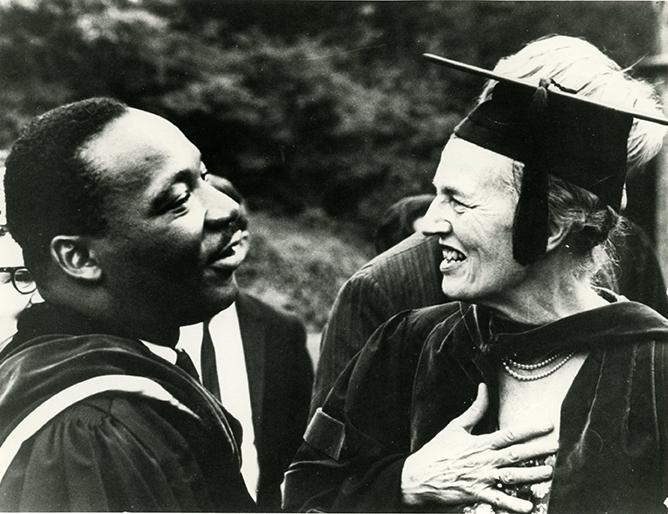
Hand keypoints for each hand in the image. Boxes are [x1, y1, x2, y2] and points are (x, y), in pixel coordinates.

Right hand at [401, 383, 556, 512]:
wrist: (417, 477)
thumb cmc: (436, 451)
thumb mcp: (455, 427)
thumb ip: (475, 410)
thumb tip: (484, 387)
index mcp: (480, 443)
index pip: (510, 434)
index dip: (531, 429)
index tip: (548, 425)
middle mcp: (484, 460)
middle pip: (516, 455)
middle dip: (538, 450)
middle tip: (556, 447)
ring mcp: (481, 479)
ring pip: (512, 477)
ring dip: (532, 476)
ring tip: (549, 473)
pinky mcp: (476, 495)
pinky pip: (498, 500)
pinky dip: (513, 504)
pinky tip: (528, 507)